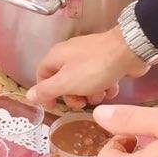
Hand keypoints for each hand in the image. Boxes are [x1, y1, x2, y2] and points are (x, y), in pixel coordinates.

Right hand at [26, 27, 148, 110]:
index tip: (54, 105)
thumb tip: (28, 96)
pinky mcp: (107, 62)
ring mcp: (90, 58)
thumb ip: (46, 90)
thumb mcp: (65, 82)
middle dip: (73, 96)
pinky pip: (101, 79)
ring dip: (92, 93)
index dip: (45, 92)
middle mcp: (71, 55)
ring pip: (84, 83)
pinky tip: (113, 87)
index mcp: (57, 56)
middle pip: (64, 82)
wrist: (128, 51)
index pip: (42, 74)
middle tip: (82, 102)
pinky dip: (106, 86)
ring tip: (100, 93)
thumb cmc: (94, 67)